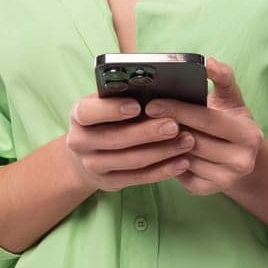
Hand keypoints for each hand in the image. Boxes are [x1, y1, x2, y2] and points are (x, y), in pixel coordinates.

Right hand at [62, 90, 195, 192]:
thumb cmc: (106, 117)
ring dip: (162, 152)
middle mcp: (80, 141)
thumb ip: (123, 93)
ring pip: (131, 161)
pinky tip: (183, 162)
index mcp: (79, 115)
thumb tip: (157, 83)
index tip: (136, 105)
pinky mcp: (109, 183)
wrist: (86, 154)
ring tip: (188, 141)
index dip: (111, 110)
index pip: (88, 111)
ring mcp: (92, 165)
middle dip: (148, 132)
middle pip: (115, 139)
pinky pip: (138, 178)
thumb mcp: (105, 101)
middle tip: (175, 124)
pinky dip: (163, 171)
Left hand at [149, 56, 262, 196]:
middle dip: (164, 127)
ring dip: (161, 145)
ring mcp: (226, 179)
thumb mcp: (231, 98)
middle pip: (193, 141)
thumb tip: (208, 62)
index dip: (178, 110)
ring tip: (142, 129)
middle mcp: (242, 160)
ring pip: (183, 159)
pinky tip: (154, 148)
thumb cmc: (230, 120)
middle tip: (140, 116)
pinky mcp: (209, 191)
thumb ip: (223, 77)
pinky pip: (180, 175)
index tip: (151, 104)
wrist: (240, 156)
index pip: (206, 119)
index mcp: (248, 134)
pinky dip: (165, 161)